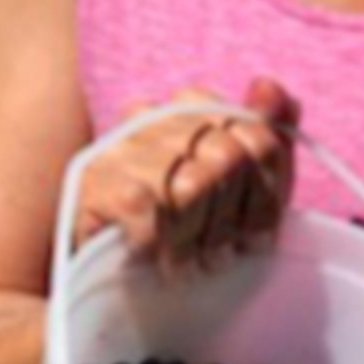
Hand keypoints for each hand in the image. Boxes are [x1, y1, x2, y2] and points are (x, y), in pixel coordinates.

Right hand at [72, 78, 301, 276]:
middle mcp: (153, 115)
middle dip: (233, 221)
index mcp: (193, 105)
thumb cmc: (191, 227)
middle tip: (223, 257)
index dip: (268, 195)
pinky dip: (161, 244)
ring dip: (197, 239)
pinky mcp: (94, 182)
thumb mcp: (247, 186)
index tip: (259, 236)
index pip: (259, 137)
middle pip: (229, 159)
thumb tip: (268, 84)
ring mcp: (120, 147)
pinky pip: (148, 208)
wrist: (116, 280)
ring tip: (192, 265)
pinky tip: (156, 260)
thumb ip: (268, 134)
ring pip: (192, 187)